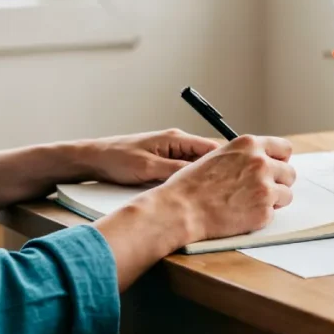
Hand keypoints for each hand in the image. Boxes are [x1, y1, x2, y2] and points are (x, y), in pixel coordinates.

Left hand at [77, 129, 220, 185]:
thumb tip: (200, 178)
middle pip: (209, 157)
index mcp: (176, 138)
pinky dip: (192, 181)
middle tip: (231, 189)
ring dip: (205, 178)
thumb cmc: (116, 159)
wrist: (93, 159)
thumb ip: (175, 171)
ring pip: (198, 166)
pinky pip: (185, 171)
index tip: (239, 175)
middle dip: (220, 172)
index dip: (228, 161)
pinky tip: (195, 195)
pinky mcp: (163, 163)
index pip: (212, 147)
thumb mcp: (148, 168)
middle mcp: (176, 143)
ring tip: (216, 195)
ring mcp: (170, 153)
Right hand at [155, 135, 295, 242]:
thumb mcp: (218, 155)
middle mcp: (261, 163)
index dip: (280, 160)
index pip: (284, 148)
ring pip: (286, 194)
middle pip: (289, 172)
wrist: (182, 209)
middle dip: (279, 182)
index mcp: (249, 145)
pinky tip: (241, 215)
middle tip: (262, 190)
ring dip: (273, 200)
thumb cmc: (191, 184)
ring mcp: (265, 188)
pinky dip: (261, 216)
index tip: (276, 168)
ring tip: (250, 204)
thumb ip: (242, 156)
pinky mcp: (264, 212)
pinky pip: (274, 214)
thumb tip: (259, 160)